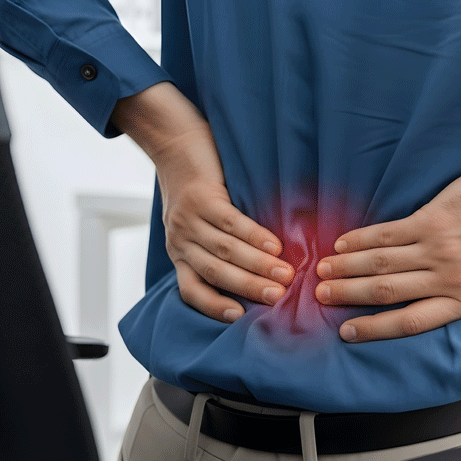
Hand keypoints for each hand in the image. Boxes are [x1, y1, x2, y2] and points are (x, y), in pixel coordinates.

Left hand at [112, 82, 294, 321]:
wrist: (174, 143)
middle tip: (279, 298)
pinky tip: (274, 244)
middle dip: (249, 288)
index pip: (191, 290)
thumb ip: (216, 245)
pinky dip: (254, 236)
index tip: (240, 317)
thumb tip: (260, 269)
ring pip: (224, 251)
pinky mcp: (201, 198)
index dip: (214, 306)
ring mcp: (188, 220)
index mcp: (179, 253)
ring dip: (258, 265)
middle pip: (215, 274)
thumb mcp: (195, 223)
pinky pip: (230, 223)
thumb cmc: (194, 185)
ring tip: (285, 274)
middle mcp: (180, 241)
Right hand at [314, 156, 460, 341]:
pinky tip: (342, 244)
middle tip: (321, 299)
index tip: (350, 332)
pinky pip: (388, 233)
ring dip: (347, 270)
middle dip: (350, 298)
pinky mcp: (432, 218)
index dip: (377, 329)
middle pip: (387, 293)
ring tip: (321, 274)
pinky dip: (362, 239)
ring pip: (381, 264)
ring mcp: (438, 248)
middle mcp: (449, 278)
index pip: (413, 322)